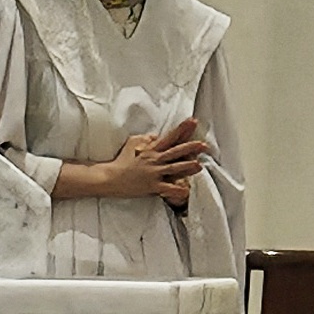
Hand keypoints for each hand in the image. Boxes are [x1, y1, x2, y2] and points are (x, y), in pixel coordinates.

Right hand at [67, 121, 209, 204]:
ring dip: (187, 167)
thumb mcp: (132, 143)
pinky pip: (166, 188)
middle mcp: (155, 160)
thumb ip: (146, 138)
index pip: (170, 137)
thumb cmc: (121, 160)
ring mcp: (153, 173)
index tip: (193, 122)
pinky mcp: (151, 186)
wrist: (109, 178)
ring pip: (174, 168)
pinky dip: (176, 190)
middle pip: (176, 151)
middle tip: (204, 144)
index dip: (182, 129)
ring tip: (199, 165)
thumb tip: (157, 135)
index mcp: (152, 149)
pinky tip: (186, 191)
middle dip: (191, 147)